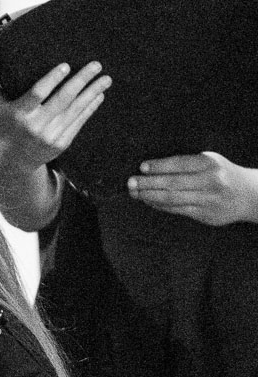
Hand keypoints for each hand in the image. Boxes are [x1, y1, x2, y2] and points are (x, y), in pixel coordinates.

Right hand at [0, 60, 110, 171]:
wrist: (13, 162)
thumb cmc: (4, 128)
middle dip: (82, 80)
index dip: (52, 80)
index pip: (38, 94)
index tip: (66, 66)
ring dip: (92, 92)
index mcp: (19, 114)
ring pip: (75, 110)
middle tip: (96, 65)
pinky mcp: (61, 143)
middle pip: (63, 99)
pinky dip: (90, 108)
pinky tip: (99, 96)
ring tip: (105, 78)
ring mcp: (51, 136)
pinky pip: (79, 122)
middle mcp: (36, 126)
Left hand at [127, 151, 257, 225]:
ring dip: (150, 196)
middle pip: (173, 183)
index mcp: (210, 163)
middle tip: (130, 183)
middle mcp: (210, 181)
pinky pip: (178, 210)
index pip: (180, 163)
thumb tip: (153, 168)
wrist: (248, 195)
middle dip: (149, 183)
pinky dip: (160, 205)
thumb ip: (187, 163)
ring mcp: (208, 199)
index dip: (160, 166)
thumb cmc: (222, 174)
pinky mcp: (205, 215)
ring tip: (135, 193)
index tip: (142, 167)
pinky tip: (149, 201)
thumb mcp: (210, 161)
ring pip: (173, 198)